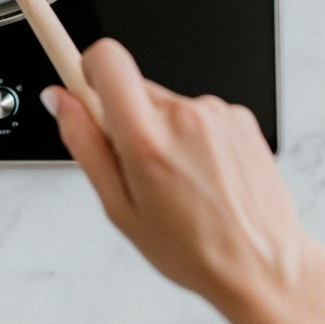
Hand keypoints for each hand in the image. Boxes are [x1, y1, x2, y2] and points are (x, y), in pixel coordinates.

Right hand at [42, 38, 309, 323]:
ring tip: (181, 180)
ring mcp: (217, 113)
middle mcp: (184, 115)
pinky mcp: (241, 116)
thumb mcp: (118, 207)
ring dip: (165, 132)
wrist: (264, 265)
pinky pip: (199, 114)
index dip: (89, 66)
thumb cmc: (193, 249)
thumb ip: (83, 144)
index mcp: (147, 139)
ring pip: (168, 104)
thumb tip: (60, 100)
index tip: (86, 85)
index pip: (107, 58)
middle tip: (140, 167)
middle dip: (127, 118)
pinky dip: (195, 138)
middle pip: (135, 87)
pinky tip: (206, 176)